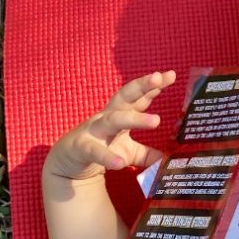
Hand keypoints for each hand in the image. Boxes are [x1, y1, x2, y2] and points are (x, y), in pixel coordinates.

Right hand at [43, 71, 175, 182]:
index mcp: (120, 114)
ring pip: (114, 120)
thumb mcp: (127, 151)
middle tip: (158, 78)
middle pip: (125, 96)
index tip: (170, 75)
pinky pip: (95, 151)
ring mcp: (94, 130)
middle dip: (141, 86)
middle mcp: (108, 117)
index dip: (153, 86)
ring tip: (156, 121)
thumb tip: (168, 160)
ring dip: (134, 119)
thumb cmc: (101, 147)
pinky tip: (119, 163)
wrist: (68, 161)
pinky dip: (106, 156)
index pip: (138, 97)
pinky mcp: (82, 147)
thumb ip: (147, 153)